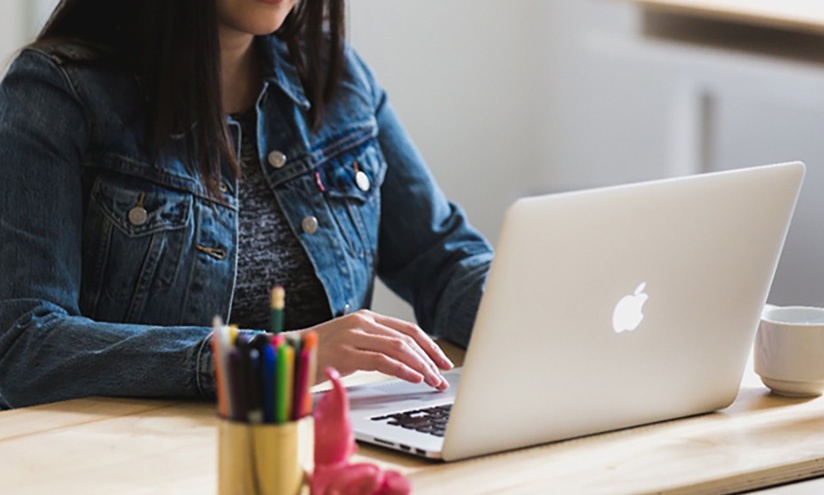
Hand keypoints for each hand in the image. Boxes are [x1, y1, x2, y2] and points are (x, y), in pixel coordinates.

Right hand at [298, 310, 452, 390]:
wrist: (288, 354)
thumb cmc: (321, 353)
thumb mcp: (352, 343)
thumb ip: (376, 345)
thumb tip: (409, 360)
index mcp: (367, 318)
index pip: (408, 329)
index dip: (430, 345)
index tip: (443, 362)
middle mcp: (362, 322)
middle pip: (408, 339)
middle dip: (430, 359)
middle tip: (443, 377)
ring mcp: (353, 335)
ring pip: (399, 348)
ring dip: (421, 367)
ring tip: (433, 381)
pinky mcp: (345, 352)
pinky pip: (381, 361)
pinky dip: (402, 369)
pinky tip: (414, 378)